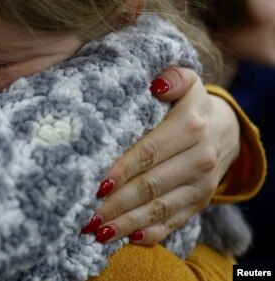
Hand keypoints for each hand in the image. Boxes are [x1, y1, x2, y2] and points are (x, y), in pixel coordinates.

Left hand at [81, 66, 240, 243]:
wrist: (228, 129)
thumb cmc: (190, 104)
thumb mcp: (186, 82)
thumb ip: (171, 77)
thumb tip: (156, 84)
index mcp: (190, 128)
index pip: (149, 152)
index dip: (123, 169)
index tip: (97, 184)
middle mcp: (199, 160)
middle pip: (150, 186)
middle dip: (117, 203)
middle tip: (87, 215)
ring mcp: (200, 185)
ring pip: (160, 209)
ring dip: (127, 223)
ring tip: (97, 232)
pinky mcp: (199, 203)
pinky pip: (174, 223)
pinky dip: (150, 233)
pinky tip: (126, 238)